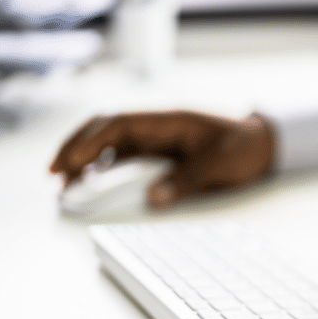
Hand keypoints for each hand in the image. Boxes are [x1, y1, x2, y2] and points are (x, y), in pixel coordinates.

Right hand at [49, 110, 275, 208]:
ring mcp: (156, 137)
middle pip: (105, 128)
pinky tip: (90, 181)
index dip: (91, 142)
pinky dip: (103, 166)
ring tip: (65, 183)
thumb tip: (153, 199)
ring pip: (110, 142)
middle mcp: (157, 125)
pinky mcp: (159, 150)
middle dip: (76, 147)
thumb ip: (186, 181)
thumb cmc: (243, 147)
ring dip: (86, 158)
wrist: (263, 142)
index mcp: (169, 120)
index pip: (119, 124)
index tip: (72, 162)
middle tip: (54, 174)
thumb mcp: (219, 167)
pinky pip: (124, 155)